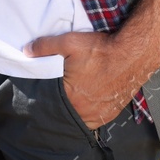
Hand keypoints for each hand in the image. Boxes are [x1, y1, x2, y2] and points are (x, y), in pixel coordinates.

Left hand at [22, 30, 137, 128]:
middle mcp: (84, 112)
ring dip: (75, 107)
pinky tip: (87, 99)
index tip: (46, 87)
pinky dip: (89, 111)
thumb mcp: (68, 42)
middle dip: (61, 101)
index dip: (47, 93)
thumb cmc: (101, 50)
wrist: (132, 54)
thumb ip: (44, 46)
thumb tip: (27, 51)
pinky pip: (94, 118)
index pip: (50, 101)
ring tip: (74, 94)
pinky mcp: (111, 114)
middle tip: (61, 89)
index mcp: (70, 98)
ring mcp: (99, 115)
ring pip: (79, 116)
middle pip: (65, 110)